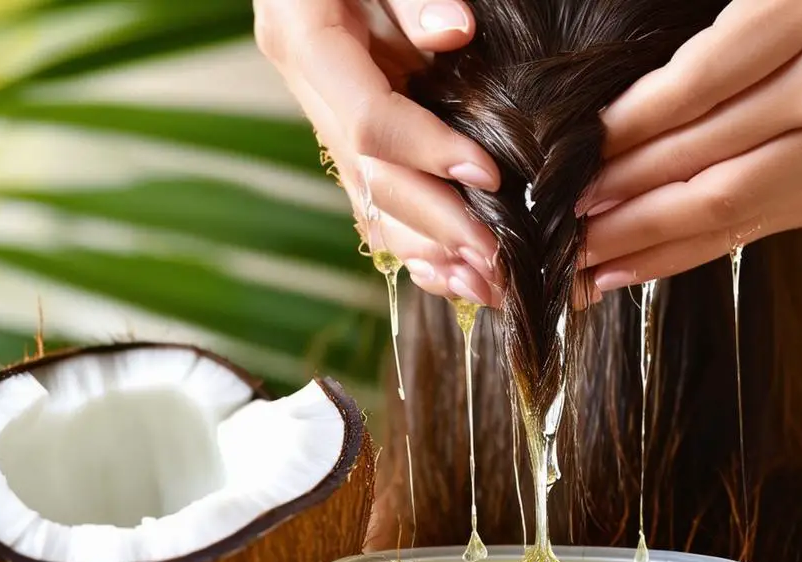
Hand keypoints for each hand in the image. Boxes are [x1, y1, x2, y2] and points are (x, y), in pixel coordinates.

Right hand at [254, 0, 503, 306]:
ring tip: (484, 286)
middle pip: (369, 177)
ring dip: (426, 250)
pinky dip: (411, 241)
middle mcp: (308, 87)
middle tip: (496, 263)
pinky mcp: (344, 127)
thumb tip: (454, 35)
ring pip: (368, 200)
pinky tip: (450, 277)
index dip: (426, 154)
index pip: (366, 120)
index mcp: (305, 40)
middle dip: (436, 225)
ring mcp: (322, 112)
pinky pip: (372, 196)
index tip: (489, 176)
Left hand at [579, 0, 801, 290]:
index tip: (569, 145)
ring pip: (723, 203)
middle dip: (616, 191)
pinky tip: (637, 268)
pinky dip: (690, 251)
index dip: (624, 122)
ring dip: (640, 236)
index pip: (696, 80)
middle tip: (551, 216)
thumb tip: (647, 66)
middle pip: (699, 153)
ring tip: (577, 261)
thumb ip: (737, 9)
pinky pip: (757, 228)